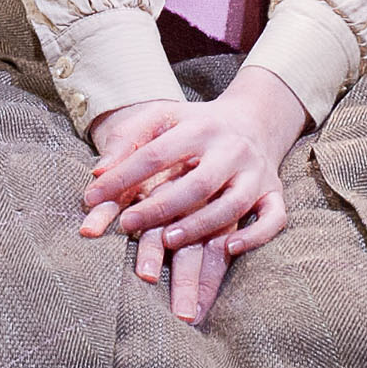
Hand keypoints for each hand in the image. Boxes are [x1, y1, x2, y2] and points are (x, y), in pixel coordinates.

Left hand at [79, 68, 309, 323]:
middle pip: (198, 183)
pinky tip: (229, 249)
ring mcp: (255, 173)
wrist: (254, 119)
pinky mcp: (274, 193)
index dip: (122, 177)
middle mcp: (231, 150)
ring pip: (233, 205)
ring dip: (200, 226)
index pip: (156, 154)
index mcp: (199, 128)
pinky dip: (256, 237)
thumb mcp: (162, 118)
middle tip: (127, 224)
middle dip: (160, 207)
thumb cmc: (196, 124)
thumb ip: (128, 139)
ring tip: (167, 241)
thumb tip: (97, 174)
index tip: (91, 199)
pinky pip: (274, 218)